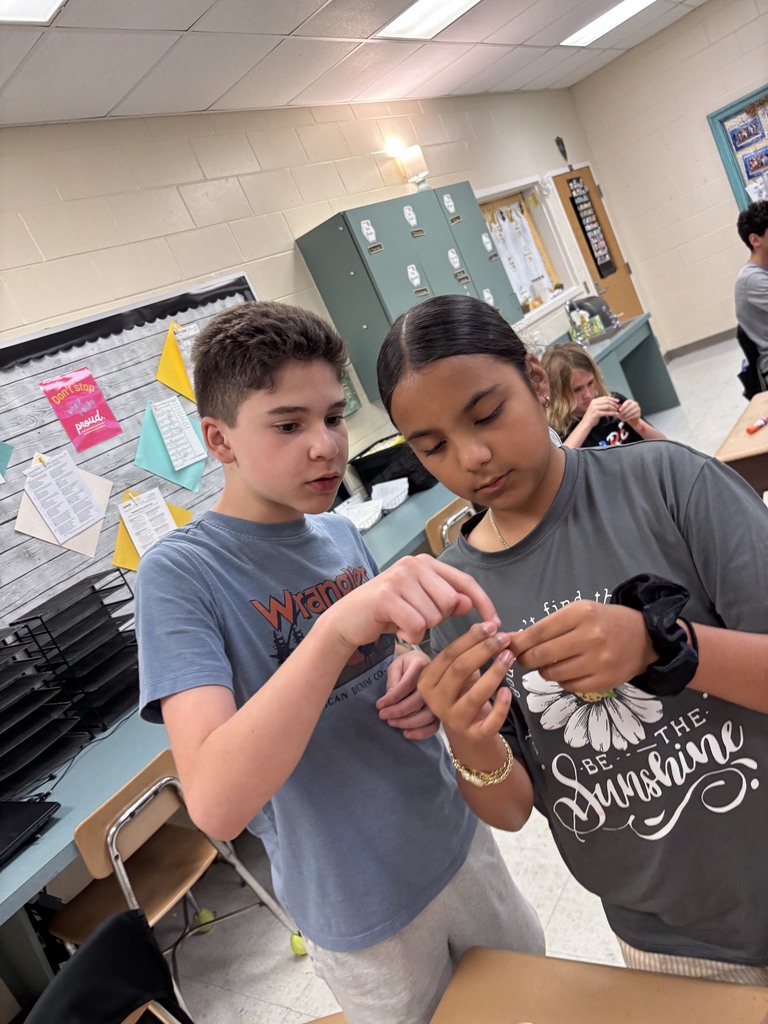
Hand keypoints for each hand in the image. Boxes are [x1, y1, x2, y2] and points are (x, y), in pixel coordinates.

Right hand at [329, 554, 499, 650]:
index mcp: (426, 563)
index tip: (496, 623)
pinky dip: (410, 635)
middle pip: (450, 602)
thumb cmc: (387, 612)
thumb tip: (468, 603)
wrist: (347, 619)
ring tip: (402, 622)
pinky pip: (417, 626)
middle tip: (415, 618)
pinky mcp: (386, 596)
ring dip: (421, 629)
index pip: (465, 582)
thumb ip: (445, 600)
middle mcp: (413, 564)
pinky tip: (396, 629)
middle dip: (438, 619)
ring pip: (433, 616)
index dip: (484, 603)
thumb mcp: (420, 603)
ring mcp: (399, 578)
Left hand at [377, 648, 438, 738]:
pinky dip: (421, 733)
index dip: (392, 697)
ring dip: (408, 722)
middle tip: (382, 715)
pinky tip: (406, 734)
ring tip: (391, 722)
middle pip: (418, 701)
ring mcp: (439, 697)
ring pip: (428, 715)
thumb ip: (393, 681)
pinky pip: (434, 725)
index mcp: (420, 665)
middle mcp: (434, 681)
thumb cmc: (406, 665)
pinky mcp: (439, 710)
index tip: (379, 705)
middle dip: (398, 711)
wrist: (421, 663)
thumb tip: (390, 700)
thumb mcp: (395, 666)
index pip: (407, 685)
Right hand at [417, 622, 513, 741]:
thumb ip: (470, 650)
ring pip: (474, 694)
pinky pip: (489, 722)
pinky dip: (500, 707)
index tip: (491, 626)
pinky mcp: (473, 734)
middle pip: (459, 670)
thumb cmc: (462, 694)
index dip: (471, 638)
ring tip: (510, 656)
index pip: (449, 655)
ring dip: (495, 672)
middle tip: (504, 638)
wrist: (468, 733)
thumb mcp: (460, 672)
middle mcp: (436, 700)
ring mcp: (454, 719)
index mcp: (427, 681)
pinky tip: (508, 691)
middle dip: (483, 650)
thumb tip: (489, 626)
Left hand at [507, 601, 655, 694]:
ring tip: (549, 663)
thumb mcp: (578, 612)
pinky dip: (562, 681)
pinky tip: (568, 671)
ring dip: (544, 671)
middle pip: (541, 655)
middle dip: (526, 659)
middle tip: (524, 659)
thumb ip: (548, 626)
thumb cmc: (604, 621)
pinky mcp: (604, 681)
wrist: (644, 637)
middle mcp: (590, 637)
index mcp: (581, 614)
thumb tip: (513, 640)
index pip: (538, 631)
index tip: (509, 647)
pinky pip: (568, 686)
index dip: (519, 642)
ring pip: (552, 673)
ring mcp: (598, 661)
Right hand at [584, 395, 618, 426]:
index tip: (617, 400)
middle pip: (607, 401)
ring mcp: (595, 408)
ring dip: (613, 408)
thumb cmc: (592, 416)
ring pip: (607, 406)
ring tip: (617, 410)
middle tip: (618, 406)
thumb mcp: (596, 408)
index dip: (612, 398)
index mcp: (594, 401)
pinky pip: (606, 412)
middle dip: (614, 403)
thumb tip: (611, 403)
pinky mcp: (596, 413)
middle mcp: (594, 403)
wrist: (586, 423)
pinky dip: (612, 413)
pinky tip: (615, 414)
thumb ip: (602, 405)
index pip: (605, 397)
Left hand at [617, 398, 640, 422]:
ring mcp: (638, 409)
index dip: (623, 406)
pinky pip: (633, 416)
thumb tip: (616, 407)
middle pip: (629, 408)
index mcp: (630, 401)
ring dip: (625, 416)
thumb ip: (620, 407)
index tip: (619, 410)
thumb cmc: (626, 412)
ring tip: (621, 418)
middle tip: (619, 415)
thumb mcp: (622, 409)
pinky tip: (624, 419)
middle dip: (623, 412)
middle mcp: (635, 404)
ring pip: (631, 412)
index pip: (627, 402)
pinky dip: (628, 418)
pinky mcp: (639, 414)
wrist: (632, 418)